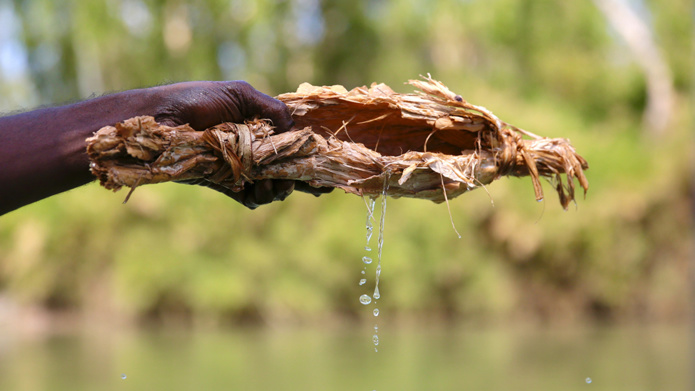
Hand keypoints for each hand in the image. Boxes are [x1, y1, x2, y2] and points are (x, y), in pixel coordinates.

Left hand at [150, 80, 330, 208]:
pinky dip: (257, 196)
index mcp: (261, 127)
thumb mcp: (239, 94)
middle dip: (300, 179)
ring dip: (279, 189)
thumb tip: (297, 130)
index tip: (328, 171)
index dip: (312, 158)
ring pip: (272, 188)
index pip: (294, 145)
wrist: (159, 120)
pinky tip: (257, 190)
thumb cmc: (196, 100)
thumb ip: (271, 110)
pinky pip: (249, 198)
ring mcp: (240, 169)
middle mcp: (254, 150)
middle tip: (306, 183)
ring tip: (273, 184)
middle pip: (288, 171)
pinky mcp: (223, 184)